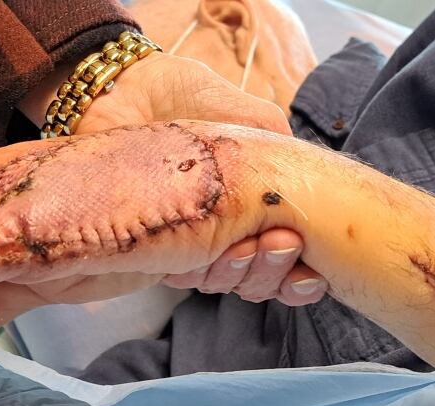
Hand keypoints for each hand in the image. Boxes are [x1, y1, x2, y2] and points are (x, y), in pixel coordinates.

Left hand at [73, 52, 326, 303]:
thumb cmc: (183, 97)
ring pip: (229, 283)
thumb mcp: (246, 115)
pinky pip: (186, 278)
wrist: (121, 93)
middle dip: (277, 270)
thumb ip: (281, 145)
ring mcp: (193, 241)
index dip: (305, 274)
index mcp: (257, 202)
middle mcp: (229, 228)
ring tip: (246, 247)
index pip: (292, 254)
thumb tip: (310, 185)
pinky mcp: (157, 248)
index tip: (312, 270)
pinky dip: (201, 274)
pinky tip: (205, 258)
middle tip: (280, 242)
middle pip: (264, 277)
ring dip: (246, 273)